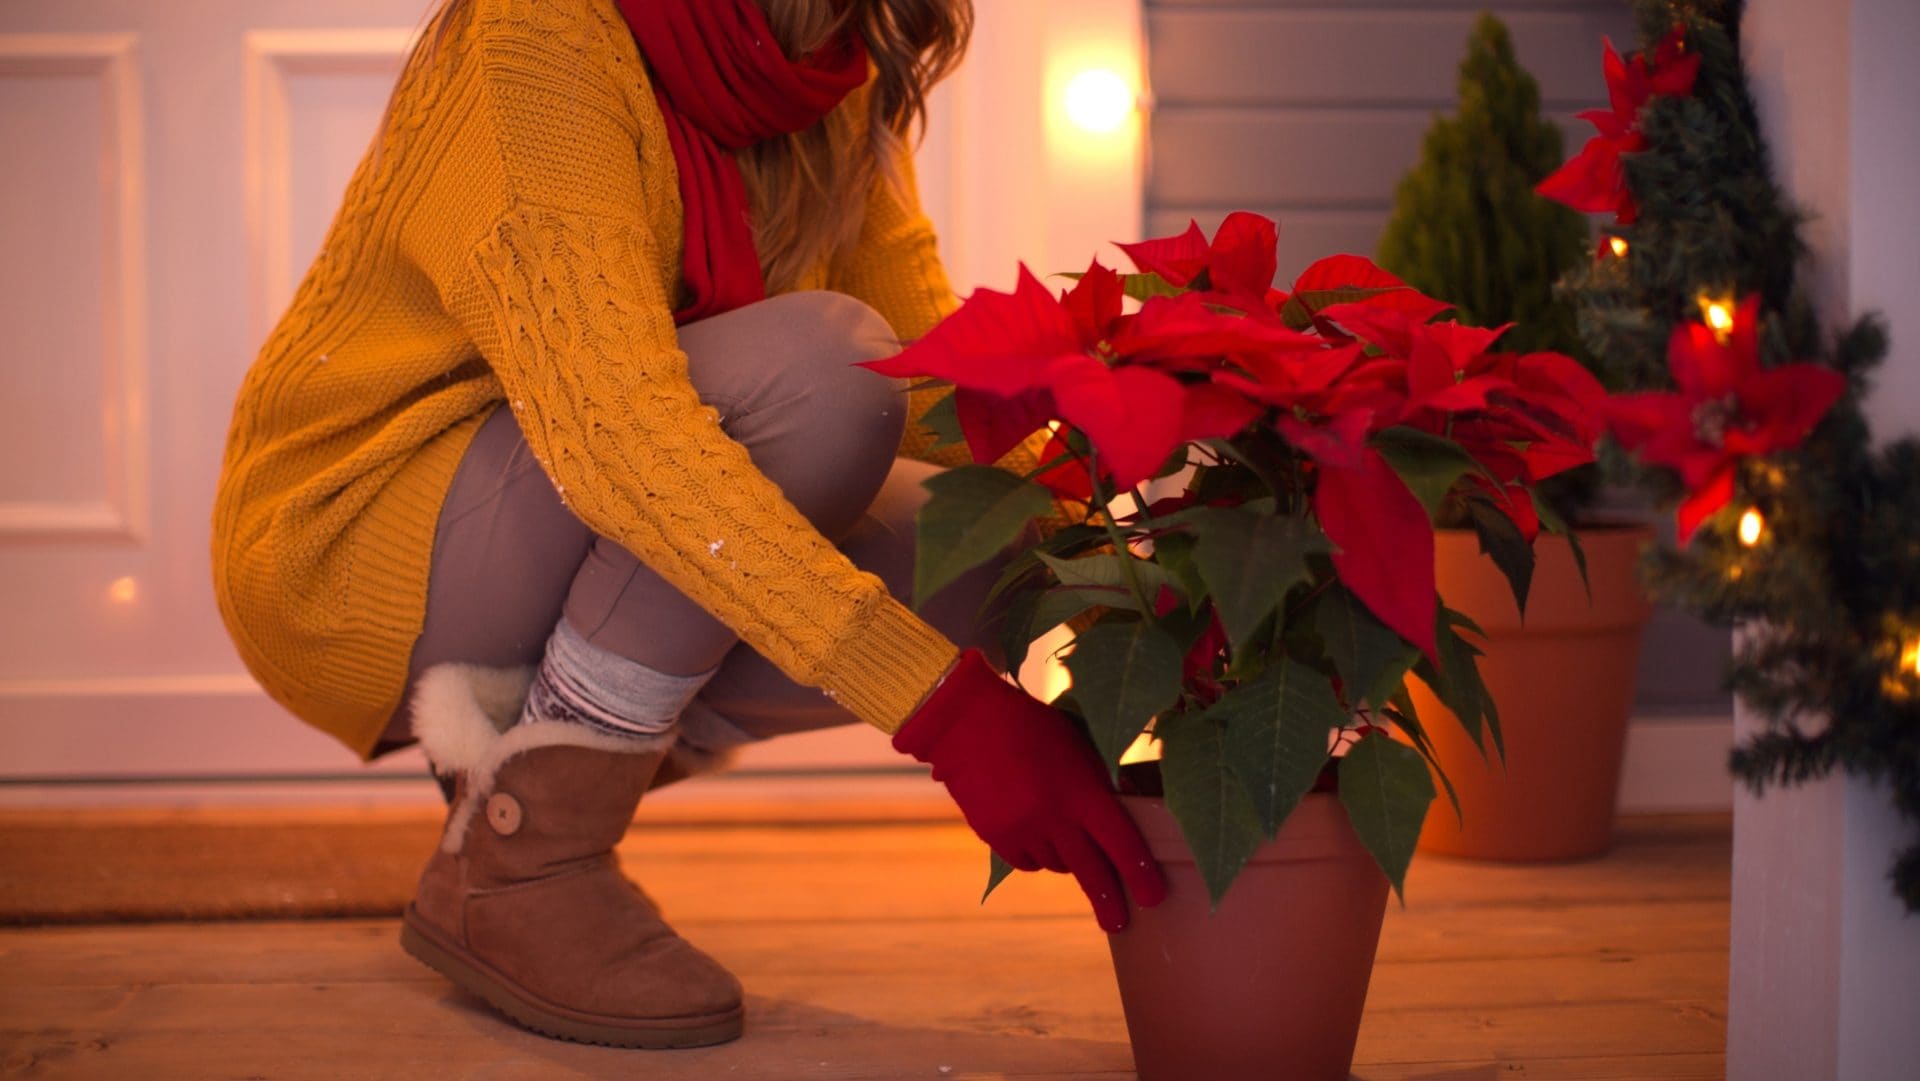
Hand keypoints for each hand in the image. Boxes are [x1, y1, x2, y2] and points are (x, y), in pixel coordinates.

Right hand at [893, 649, 1166, 931]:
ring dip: (1069, 859)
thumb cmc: (1032, 727)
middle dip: (1110, 900)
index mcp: (1081, 790)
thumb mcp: (1078, 747)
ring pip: (1058, 865)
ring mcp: (1022, 830)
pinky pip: (1027, 862)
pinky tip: (1035, 831)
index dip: (1140, 872)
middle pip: (1091, 870)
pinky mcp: (995, 836)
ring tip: (1063, 833)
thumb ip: (1100, 785)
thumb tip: (1125, 819)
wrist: (967, 722)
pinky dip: (1037, 855)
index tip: (1154, 897)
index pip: (1120, 841)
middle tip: (1118, 923)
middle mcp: (1054, 817)